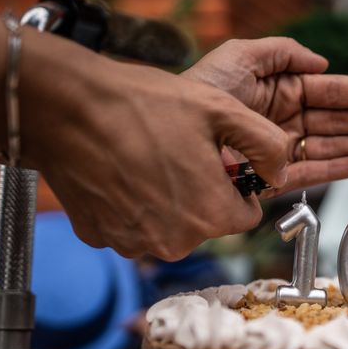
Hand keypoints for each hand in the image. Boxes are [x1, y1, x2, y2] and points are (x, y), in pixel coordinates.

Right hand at [27, 51, 285, 260]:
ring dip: (167, 200)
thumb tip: (282, 172)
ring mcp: (134, 244)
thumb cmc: (142, 105)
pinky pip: (132, 226)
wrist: (65, 107)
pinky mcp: (101, 238)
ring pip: (171, 226)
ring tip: (146, 158)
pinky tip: (120, 172)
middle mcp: (176, 241)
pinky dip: (131, 205)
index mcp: (213, 215)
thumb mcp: (223, 111)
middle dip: (202, 193)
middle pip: (208, 222)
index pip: (246, 214)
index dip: (235, 185)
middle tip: (177, 153)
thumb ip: (268, 144)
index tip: (215, 160)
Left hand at [183, 38, 347, 191]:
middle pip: (339, 121)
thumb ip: (282, 53)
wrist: (170, 133)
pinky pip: (310, 174)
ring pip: (332, 146)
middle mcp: (284, 120)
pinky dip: (337, 169)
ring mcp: (279, 150)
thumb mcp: (240, 56)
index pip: (331, 93)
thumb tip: (322, 63)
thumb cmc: (200, 91)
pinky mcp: (270, 178)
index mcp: (280, 91)